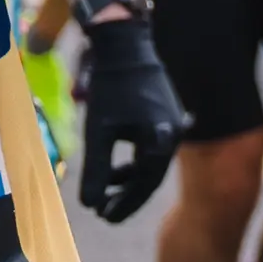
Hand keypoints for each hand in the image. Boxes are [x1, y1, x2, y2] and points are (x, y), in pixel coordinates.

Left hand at [75, 15, 182, 220]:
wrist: (125, 43)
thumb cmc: (111, 86)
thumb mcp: (98, 131)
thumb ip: (97, 169)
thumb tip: (89, 206)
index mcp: (162, 141)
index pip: (144, 185)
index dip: (124, 205)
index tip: (105, 218)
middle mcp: (173, 134)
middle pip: (149, 176)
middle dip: (125, 195)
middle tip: (104, 211)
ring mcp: (172, 122)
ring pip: (149, 160)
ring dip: (128, 176)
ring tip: (106, 190)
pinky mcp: (166, 112)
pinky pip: (151, 144)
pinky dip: (133, 157)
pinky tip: (117, 165)